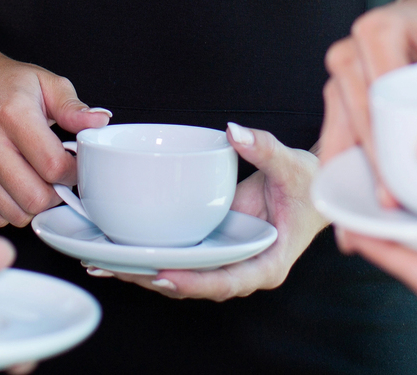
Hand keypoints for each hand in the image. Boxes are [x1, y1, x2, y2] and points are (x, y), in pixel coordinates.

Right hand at [0, 52, 111, 227]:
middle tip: (56, 179)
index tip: (74, 166)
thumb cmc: (6, 85)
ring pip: (14, 213)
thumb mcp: (46, 83)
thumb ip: (74, 108)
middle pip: (34, 198)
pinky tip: (14, 186)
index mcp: (12, 114)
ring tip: (35, 180)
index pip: (53, 166)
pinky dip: (9, 208)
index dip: (73, 173)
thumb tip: (100, 122)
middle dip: (54, 194)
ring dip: (32, 204)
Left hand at [90, 123, 326, 301]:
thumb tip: (235, 132)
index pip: (227, 282)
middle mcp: (242, 268)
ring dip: (144, 271)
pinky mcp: (214, 244)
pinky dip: (153, 253)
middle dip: (153, 279)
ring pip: (182, 274)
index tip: (162, 274)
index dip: (193, 282)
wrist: (314, 185)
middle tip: (114, 268)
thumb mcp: (292, 164)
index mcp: (267, 264)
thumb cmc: (311, 184)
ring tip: (103, 262)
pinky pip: (181, 255)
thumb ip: (264, 148)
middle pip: (194, 284)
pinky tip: (119, 247)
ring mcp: (226, 259)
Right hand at [321, 0, 416, 203]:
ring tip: (367, 210)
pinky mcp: (339, 96)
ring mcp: (340, 75)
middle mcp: (350, 51)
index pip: (379, 90)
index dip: (387, 135)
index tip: (401, 171)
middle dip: (371, 162)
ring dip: (352, 171)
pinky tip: (353, 200)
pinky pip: (336, 135)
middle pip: (357, 115)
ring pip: (339, 130)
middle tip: (389, 201)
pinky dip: (346, 168)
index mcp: (378, 30)